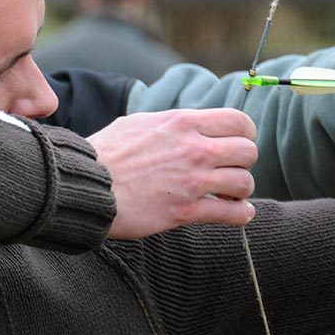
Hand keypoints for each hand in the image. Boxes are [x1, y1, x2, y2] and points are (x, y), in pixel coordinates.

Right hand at [88, 109, 257, 238]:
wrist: (86, 185)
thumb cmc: (105, 154)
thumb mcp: (137, 123)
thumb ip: (168, 124)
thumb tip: (181, 125)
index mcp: (182, 122)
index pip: (238, 120)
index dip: (244, 133)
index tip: (236, 143)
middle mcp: (193, 149)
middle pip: (248, 151)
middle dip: (243, 162)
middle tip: (230, 171)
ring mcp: (192, 180)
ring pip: (244, 183)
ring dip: (240, 190)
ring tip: (229, 195)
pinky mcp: (186, 210)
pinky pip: (233, 214)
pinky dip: (240, 214)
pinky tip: (237, 213)